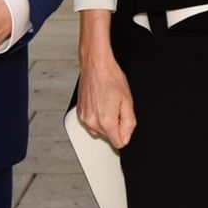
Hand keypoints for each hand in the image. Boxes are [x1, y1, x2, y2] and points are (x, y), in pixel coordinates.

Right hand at [75, 10, 136, 147]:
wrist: (95, 65)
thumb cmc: (111, 78)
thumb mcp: (128, 101)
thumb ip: (129, 123)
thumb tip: (126, 137)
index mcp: (106, 122)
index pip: (118, 143)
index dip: (125, 133)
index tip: (124, 121)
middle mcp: (92, 123)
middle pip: (108, 137)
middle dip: (115, 125)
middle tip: (116, 107)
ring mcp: (83, 118)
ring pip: (99, 131)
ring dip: (105, 122)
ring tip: (107, 103)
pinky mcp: (79, 113)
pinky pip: (91, 123)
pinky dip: (96, 117)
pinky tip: (100, 103)